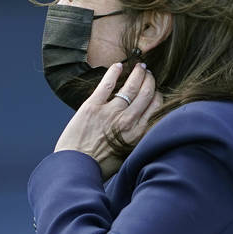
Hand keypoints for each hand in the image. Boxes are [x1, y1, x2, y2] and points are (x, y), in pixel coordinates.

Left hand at [55, 62, 161, 178]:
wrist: (75, 167)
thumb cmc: (100, 165)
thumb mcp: (128, 154)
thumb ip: (138, 137)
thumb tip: (145, 123)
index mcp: (138, 134)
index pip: (156, 106)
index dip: (157, 94)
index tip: (155, 90)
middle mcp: (128, 121)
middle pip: (146, 93)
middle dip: (150, 80)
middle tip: (148, 73)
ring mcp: (110, 112)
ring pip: (131, 86)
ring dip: (137, 73)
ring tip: (139, 67)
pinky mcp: (92, 106)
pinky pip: (107, 83)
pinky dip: (114, 72)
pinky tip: (118, 65)